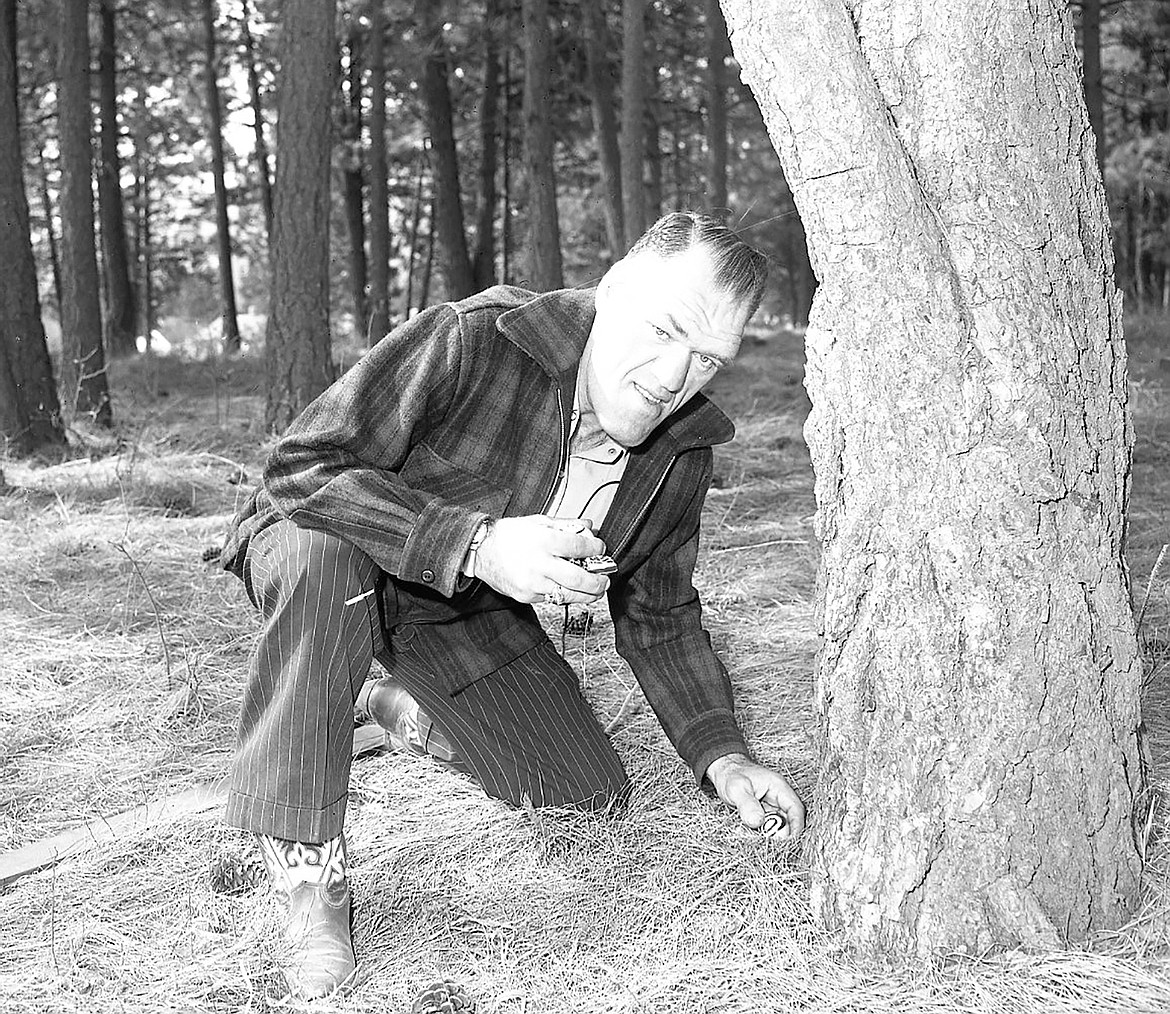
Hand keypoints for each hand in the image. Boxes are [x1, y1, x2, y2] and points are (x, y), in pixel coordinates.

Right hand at [473, 515, 610, 604]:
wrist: (481, 551)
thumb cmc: (508, 535)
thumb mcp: (538, 522)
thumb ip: (565, 525)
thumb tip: (588, 527)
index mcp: (543, 540)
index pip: (578, 547)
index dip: (595, 549)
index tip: (601, 549)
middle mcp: (538, 563)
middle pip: (577, 578)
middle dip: (597, 582)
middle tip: (605, 580)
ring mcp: (532, 583)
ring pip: (567, 594)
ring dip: (586, 595)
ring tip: (595, 591)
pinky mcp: (526, 596)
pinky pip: (551, 599)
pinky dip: (564, 595)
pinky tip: (570, 590)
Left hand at [705, 753, 805, 840]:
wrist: (723, 772)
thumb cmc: (730, 774)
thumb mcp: (736, 788)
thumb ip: (746, 804)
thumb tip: (757, 822)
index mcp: (778, 786)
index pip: (796, 808)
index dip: (796, 826)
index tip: (790, 841)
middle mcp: (778, 797)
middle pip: (789, 820)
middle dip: (781, 833)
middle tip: (769, 842)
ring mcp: (772, 806)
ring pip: (779, 825)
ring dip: (770, 834)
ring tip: (756, 835)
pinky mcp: (764, 814)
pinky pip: (768, 827)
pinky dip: (762, 832)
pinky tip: (752, 832)